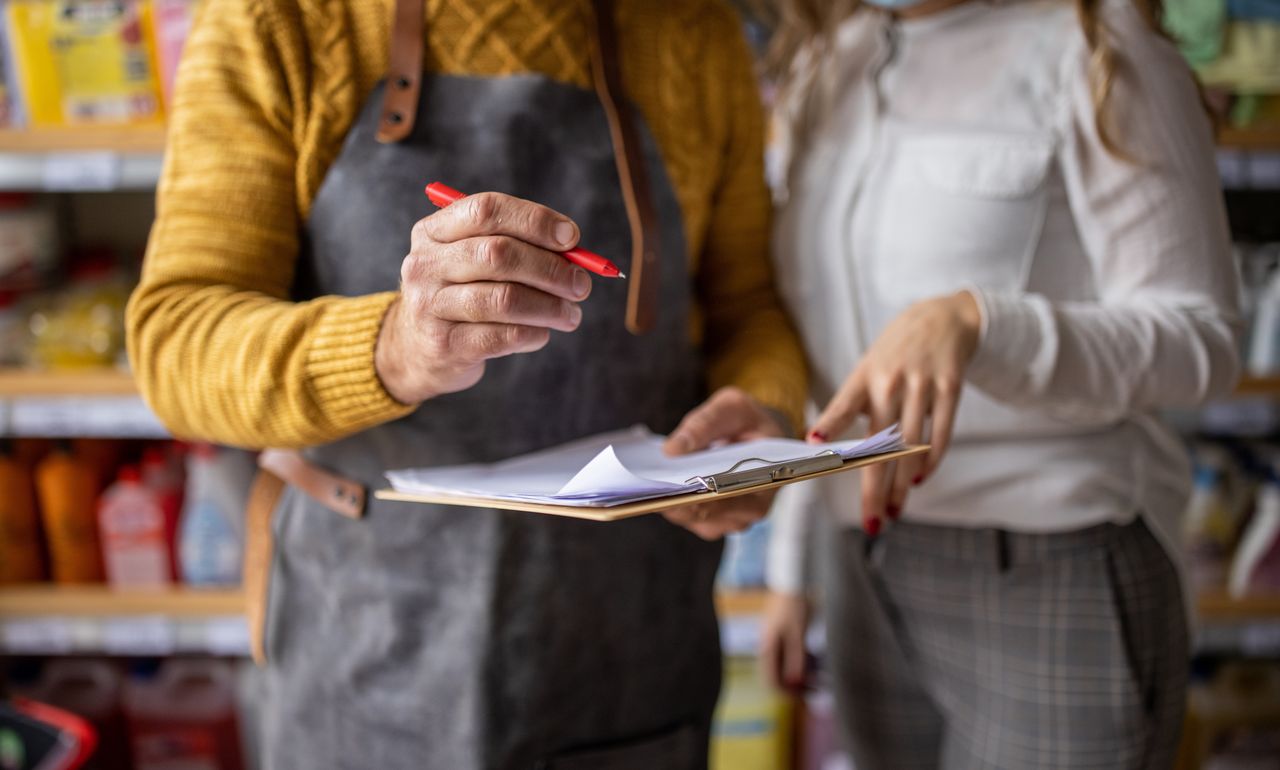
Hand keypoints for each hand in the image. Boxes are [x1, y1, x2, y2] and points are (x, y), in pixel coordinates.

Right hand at [375, 192, 592, 403]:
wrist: (415, 349)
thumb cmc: (461, 293)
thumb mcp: (474, 260)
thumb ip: (518, 246)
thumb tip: (574, 252)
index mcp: (433, 231)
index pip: (486, 210)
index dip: (534, 220)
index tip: (572, 238)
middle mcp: (425, 264)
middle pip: (498, 254)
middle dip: (550, 268)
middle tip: (581, 284)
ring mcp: (430, 306)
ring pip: (504, 299)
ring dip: (549, 307)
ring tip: (570, 315)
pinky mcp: (444, 345)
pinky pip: (502, 336)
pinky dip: (533, 333)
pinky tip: (542, 332)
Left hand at [660, 387, 786, 539]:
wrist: (761, 436)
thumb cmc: (749, 420)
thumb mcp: (733, 406)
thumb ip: (705, 423)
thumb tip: (672, 450)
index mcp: (768, 481)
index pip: (730, 495)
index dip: (699, 492)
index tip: (670, 485)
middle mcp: (753, 509)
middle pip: (707, 514)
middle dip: (675, 499)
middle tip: (646, 486)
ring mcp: (733, 519)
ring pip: (693, 519)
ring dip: (668, 503)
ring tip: (644, 485)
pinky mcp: (714, 520)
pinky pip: (688, 517)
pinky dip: (669, 502)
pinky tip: (652, 486)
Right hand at [760, 591, 810, 693]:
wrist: (792, 582)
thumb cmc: (793, 606)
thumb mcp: (797, 633)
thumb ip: (795, 658)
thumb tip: (794, 682)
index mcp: (768, 648)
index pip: (772, 680)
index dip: (787, 693)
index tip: (805, 698)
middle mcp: (771, 648)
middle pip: (781, 676)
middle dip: (798, 686)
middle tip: (818, 690)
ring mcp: (778, 642)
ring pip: (789, 668)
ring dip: (803, 676)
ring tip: (822, 681)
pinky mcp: (788, 637)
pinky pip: (795, 658)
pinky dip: (806, 664)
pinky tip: (819, 666)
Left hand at [808, 291, 980, 533]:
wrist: (943, 317)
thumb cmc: (895, 353)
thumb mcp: (869, 370)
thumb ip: (854, 406)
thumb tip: (832, 451)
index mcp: (864, 376)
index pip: (844, 403)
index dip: (830, 422)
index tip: (814, 443)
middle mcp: (891, 380)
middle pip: (881, 443)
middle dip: (874, 486)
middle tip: (870, 521)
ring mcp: (922, 384)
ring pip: (911, 446)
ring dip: (902, 483)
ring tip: (894, 510)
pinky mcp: (950, 387)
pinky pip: (941, 432)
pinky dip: (931, 460)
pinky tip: (920, 480)